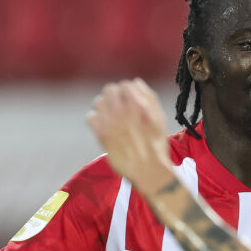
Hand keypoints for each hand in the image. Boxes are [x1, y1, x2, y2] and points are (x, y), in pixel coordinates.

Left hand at [87, 79, 172, 195]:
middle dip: (113, 96)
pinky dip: (95, 120)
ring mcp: (111, 121)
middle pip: (110, 89)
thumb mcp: (160, 118)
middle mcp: (123, 110)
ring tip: (110, 117)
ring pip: (98, 101)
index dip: (127, 91)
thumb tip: (136, 82)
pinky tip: (103, 126)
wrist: (148, 168)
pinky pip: (90, 117)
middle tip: (117, 107)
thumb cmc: (156, 144)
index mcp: (139, 104)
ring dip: (103, 107)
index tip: (129, 100)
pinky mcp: (101, 133)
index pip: (125, 84)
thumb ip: (149, 97)